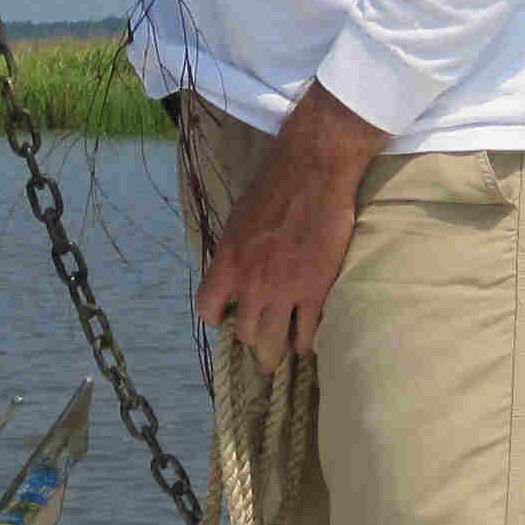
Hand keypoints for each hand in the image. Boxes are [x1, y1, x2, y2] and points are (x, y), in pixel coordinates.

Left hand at [195, 86, 390, 368]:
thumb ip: (235, 253)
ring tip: (283, 352)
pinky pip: (307, 335)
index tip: (229, 319)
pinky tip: (308, 343)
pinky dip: (306, 344)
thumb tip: (236, 271)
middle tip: (262, 342)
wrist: (313, 172)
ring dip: (277, 352)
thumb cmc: (275, 186)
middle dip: (253, 340)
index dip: (218, 319)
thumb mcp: (238, 220)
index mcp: (228, 263)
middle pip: (245, 334)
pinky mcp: (315, 291)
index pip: (208, 309)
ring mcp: (284, 291)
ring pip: (273, 343)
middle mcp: (251, 284)